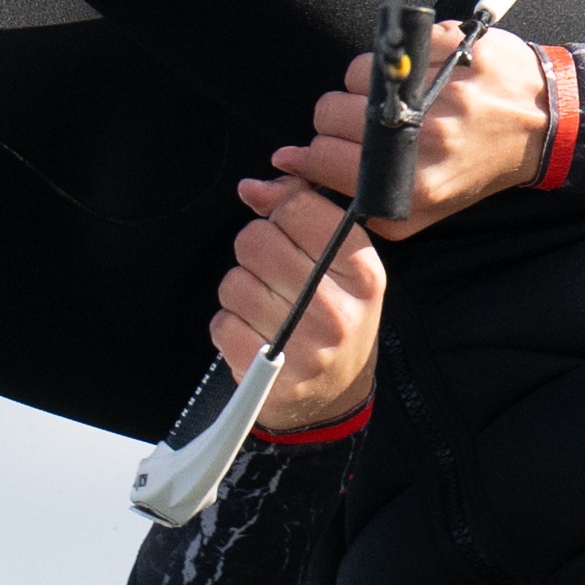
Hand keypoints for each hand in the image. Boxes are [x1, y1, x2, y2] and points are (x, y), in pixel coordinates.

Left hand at [216, 173, 388, 435]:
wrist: (335, 397)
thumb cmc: (335, 319)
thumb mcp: (338, 264)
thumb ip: (301, 213)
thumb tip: (252, 187)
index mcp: (362, 271)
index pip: (298, 208)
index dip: (281, 214)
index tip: (289, 235)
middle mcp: (338, 308)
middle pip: (257, 240)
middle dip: (255, 253)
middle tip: (274, 277)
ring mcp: (304, 346)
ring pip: (234, 282)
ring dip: (240, 292)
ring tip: (266, 310)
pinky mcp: (270, 376)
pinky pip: (222, 324)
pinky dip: (230, 328)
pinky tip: (255, 337)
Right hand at [277, 24, 552, 241]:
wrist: (543, 126)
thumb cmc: (474, 167)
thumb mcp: (420, 210)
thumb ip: (354, 201)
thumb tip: (285, 167)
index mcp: (415, 185)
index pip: (324, 158)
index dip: (313, 152)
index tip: (322, 148)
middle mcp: (428, 140)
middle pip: (329, 113)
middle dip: (335, 119)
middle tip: (364, 124)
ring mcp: (441, 91)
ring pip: (353, 76)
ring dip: (361, 87)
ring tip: (392, 100)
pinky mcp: (453, 50)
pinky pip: (387, 47)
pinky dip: (391, 60)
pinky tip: (414, 76)